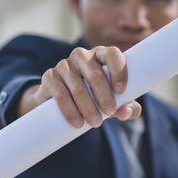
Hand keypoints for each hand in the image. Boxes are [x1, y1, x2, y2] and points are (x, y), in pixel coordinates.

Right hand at [17, 46, 141, 127]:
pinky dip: (70, 110)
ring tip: (95, 123)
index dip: (119, 71)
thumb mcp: (113, 101)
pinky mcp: (50, 77)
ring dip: (88, 107)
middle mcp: (82, 56)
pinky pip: (61, 94)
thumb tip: (126, 112)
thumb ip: (127, 107)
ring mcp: (64, 65)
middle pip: (96, 74)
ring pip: (78, 87)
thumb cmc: (94, 97)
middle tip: (109, 114)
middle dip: (105, 97)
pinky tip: (77, 122)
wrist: (58, 102)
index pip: (112, 54)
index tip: (121, 92)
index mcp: (100, 56)